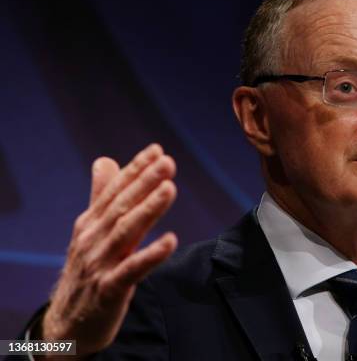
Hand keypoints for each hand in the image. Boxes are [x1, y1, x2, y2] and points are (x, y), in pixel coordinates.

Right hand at [39, 143, 177, 357]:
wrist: (68, 323)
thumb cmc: (87, 271)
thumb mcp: (92, 231)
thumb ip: (101, 197)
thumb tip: (106, 160)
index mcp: (91, 223)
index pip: (116, 190)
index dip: (136, 169)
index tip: (158, 150)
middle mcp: (93, 239)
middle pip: (122, 206)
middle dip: (145, 182)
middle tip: (167, 162)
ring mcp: (100, 264)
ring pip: (126, 232)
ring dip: (148, 209)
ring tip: (169, 189)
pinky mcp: (109, 290)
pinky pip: (132, 270)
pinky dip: (151, 255)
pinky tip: (171, 241)